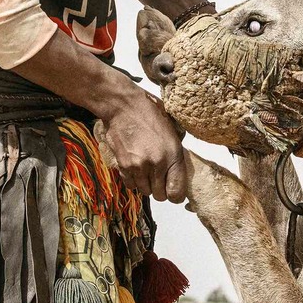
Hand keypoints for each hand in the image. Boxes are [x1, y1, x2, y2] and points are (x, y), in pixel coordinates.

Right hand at [100, 88, 188, 202]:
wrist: (123, 106)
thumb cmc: (149, 114)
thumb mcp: (172, 132)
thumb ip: (176, 154)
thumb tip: (178, 174)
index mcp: (173, 154)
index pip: (177, 192)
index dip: (176, 195)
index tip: (173, 190)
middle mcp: (157, 164)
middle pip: (160, 196)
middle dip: (160, 190)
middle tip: (159, 178)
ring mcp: (139, 166)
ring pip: (145, 191)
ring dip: (146, 184)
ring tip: (146, 169)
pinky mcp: (123, 166)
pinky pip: (130, 185)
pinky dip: (133, 180)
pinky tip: (135, 167)